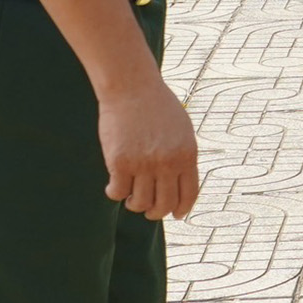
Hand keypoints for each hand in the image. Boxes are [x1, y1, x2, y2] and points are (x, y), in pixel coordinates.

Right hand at [97, 72, 199, 220]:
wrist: (133, 88)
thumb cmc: (158, 107)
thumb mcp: (182, 131)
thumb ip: (183, 156)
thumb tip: (180, 185)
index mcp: (187, 155)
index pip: (189, 194)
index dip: (182, 209)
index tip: (176, 215)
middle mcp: (167, 163)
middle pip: (164, 204)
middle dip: (156, 212)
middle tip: (148, 209)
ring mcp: (143, 164)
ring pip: (140, 203)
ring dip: (135, 204)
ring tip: (131, 195)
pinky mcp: (119, 163)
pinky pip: (117, 192)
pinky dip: (115, 193)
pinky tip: (114, 185)